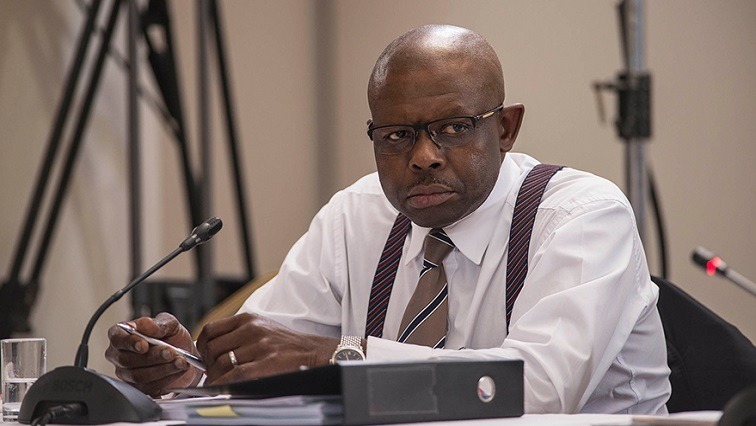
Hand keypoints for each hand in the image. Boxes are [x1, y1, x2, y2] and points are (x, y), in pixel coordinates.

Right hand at [105, 312, 202, 396]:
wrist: (184, 355)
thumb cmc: (171, 337)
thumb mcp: (169, 324)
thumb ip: (157, 323)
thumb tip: (144, 323)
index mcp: (121, 334)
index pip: (117, 339)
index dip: (130, 342)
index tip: (144, 345)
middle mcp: (119, 355)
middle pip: (127, 360)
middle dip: (153, 356)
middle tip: (171, 352)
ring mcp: (126, 374)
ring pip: (138, 376)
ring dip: (162, 369)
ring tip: (180, 361)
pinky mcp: (138, 388)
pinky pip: (148, 388)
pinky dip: (166, 379)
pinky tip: (178, 370)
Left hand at [196, 313, 337, 384]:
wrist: (313, 351)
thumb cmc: (286, 343)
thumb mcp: (261, 328)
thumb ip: (238, 334)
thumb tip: (211, 351)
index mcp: (249, 319)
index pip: (211, 330)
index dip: (201, 346)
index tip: (203, 357)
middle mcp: (252, 329)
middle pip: (213, 348)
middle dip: (208, 365)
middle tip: (212, 373)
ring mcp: (259, 346)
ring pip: (222, 363)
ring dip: (215, 377)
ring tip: (219, 382)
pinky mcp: (267, 363)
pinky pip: (235, 375)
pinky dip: (223, 384)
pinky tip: (222, 388)